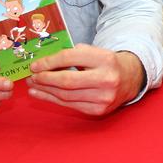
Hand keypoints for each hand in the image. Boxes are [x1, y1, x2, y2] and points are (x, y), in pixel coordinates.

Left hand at [28, 45, 143, 115]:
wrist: (131, 79)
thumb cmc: (107, 64)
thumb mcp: (96, 52)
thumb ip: (74, 54)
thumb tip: (44, 62)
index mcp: (106, 59)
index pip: (71, 58)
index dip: (49, 62)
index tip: (35, 65)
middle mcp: (107, 79)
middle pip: (67, 80)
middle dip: (44, 78)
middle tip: (32, 76)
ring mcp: (104, 97)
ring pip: (66, 95)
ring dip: (45, 90)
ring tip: (33, 85)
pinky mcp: (98, 110)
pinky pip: (70, 105)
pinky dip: (52, 100)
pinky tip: (41, 94)